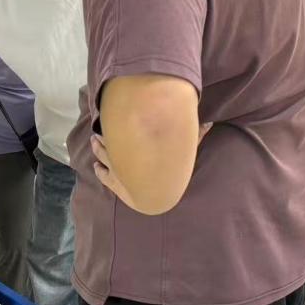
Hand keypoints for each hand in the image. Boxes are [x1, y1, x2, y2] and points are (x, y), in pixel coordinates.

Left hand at [91, 123, 211, 208]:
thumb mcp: (185, 147)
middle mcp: (122, 150)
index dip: (115, 122)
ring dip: (97, 148)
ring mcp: (115, 167)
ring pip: (101, 154)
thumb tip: (210, 123)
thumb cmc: (168, 163)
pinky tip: (96, 167)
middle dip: (103, 136)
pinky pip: (102, 176)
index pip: (121, 126)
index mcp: (134, 138)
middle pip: (108, 140)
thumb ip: (196, 134)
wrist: (153, 188)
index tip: (110, 116)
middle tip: (98, 131)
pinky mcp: (114, 183)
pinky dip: (98, 170)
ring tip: (94, 141)